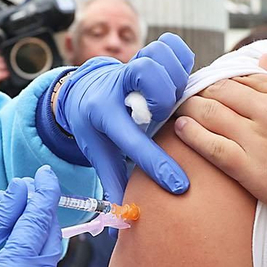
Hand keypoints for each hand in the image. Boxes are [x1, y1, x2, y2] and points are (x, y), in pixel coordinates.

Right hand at [0, 168, 60, 266]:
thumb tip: (18, 191)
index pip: (38, 224)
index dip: (43, 194)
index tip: (43, 173)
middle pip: (50, 237)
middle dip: (41, 209)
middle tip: (22, 188)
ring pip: (48, 253)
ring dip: (36, 228)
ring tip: (13, 210)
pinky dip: (32, 249)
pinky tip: (14, 238)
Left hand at [53, 33, 195, 201]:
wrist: (84, 90)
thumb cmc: (96, 126)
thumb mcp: (97, 152)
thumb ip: (112, 181)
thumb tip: (123, 221)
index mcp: (102, 113)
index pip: (131, 140)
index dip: (156, 164)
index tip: (180, 186)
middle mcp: (118, 85)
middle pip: (149, 79)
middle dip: (163, 100)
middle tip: (163, 114)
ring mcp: (134, 66)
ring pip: (161, 58)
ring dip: (173, 78)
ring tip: (173, 96)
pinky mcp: (149, 53)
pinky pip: (173, 45)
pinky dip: (181, 57)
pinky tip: (179, 76)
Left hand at [172, 56, 266, 245]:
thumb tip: (264, 60)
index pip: (242, 76)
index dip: (219, 80)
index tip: (205, 85)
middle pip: (220, 91)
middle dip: (198, 91)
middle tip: (181, 95)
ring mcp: (261, 141)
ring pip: (210, 114)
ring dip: (188, 108)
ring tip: (175, 109)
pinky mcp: (254, 172)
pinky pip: (211, 147)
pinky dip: (191, 134)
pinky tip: (181, 129)